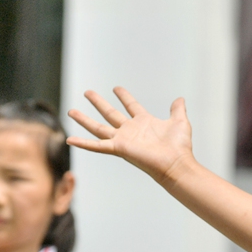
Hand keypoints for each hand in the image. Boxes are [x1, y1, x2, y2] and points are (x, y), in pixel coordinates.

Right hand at [67, 87, 195, 185]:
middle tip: (87, 92)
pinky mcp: (119, 149)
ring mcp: (123, 140)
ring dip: (85, 120)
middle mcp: (131, 130)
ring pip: (99, 128)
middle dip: (99, 103)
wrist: (176, 163)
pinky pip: (97, 146)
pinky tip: (70, 139)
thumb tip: (180, 99)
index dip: (124, 96)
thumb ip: (178, 110)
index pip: (131, 106)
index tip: (116, 88)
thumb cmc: (179, 147)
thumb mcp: (180, 122)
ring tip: (71, 111)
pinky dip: (83, 143)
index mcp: (144, 122)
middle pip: (110, 113)